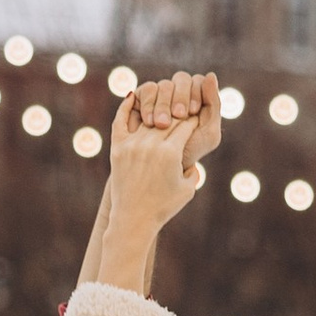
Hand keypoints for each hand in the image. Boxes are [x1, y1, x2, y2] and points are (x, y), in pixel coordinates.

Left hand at [115, 71, 222, 211]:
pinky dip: (126, 108)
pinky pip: (120, 121)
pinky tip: (133, 96)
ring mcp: (132, 145)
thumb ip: (193, 168)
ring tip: (165, 106)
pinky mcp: (117, 149)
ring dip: (159, 110)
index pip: (186, 125)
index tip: (197, 115)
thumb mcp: (188, 189)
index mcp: (171, 153)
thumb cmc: (164, 207)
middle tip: (184, 108)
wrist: (133, 220)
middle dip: (179, 114)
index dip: (193, 119)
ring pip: (148, 118)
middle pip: (169, 119)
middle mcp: (150, 145)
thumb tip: (193, 157)